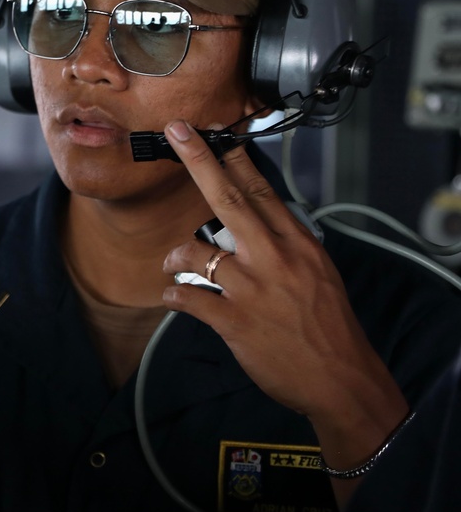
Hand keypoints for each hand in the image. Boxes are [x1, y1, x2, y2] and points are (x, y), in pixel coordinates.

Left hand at [160, 120, 407, 486]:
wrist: (340, 378)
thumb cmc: (328, 325)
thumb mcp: (318, 272)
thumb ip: (286, 244)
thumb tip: (261, 220)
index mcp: (297, 244)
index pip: (262, 192)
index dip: (236, 160)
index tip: (217, 133)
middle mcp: (274, 259)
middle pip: (228, 200)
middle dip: (199, 162)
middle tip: (177, 134)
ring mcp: (252, 289)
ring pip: (197, 253)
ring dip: (177, 256)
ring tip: (174, 265)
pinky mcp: (234, 321)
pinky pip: (189, 298)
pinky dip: (174, 295)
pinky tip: (173, 295)